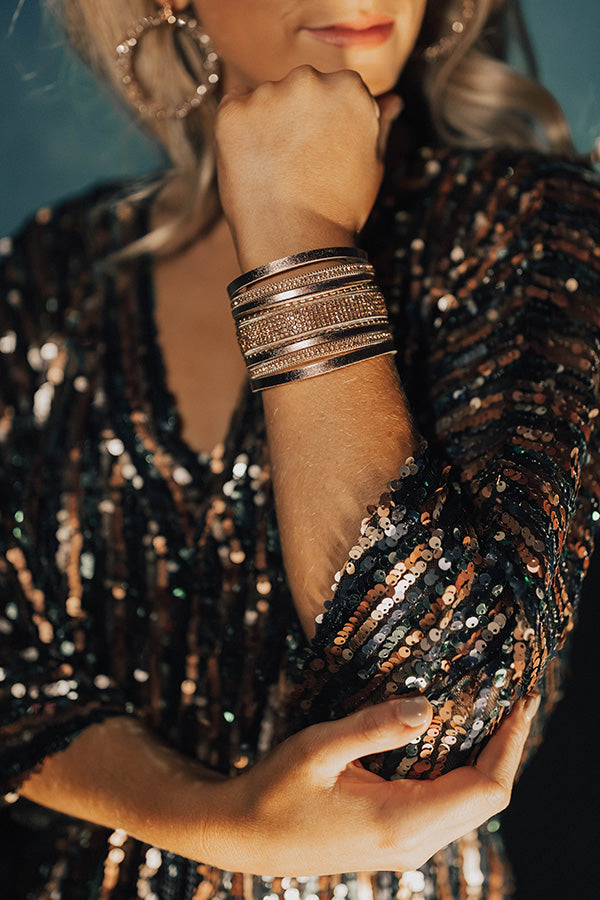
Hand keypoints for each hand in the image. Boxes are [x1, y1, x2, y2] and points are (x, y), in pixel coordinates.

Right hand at [196, 692, 539, 875]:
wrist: (243, 837)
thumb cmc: (275, 789)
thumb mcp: (319, 748)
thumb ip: (375, 727)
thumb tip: (429, 706)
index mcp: (401, 822)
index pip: (486, 789)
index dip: (510, 745)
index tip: (521, 701)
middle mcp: (413, 843)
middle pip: (486, 799)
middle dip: (506, 749)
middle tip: (513, 699)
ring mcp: (405, 846)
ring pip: (469, 805)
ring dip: (486, 761)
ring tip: (490, 713)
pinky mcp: (395, 839)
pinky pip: (446, 807)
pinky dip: (461, 773)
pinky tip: (451, 740)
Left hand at [214, 65, 401, 269]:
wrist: (297, 243)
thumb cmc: (340, 209)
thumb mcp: (373, 165)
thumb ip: (380, 125)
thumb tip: (393, 100)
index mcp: (349, 87)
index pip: (336, 89)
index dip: (327, 123)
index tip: (322, 151)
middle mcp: (308, 80)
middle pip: (300, 88)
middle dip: (296, 116)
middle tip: (297, 164)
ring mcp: (267, 94)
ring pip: (265, 98)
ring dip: (267, 123)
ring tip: (275, 169)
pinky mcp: (232, 112)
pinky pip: (233, 109)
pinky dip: (239, 130)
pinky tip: (252, 163)